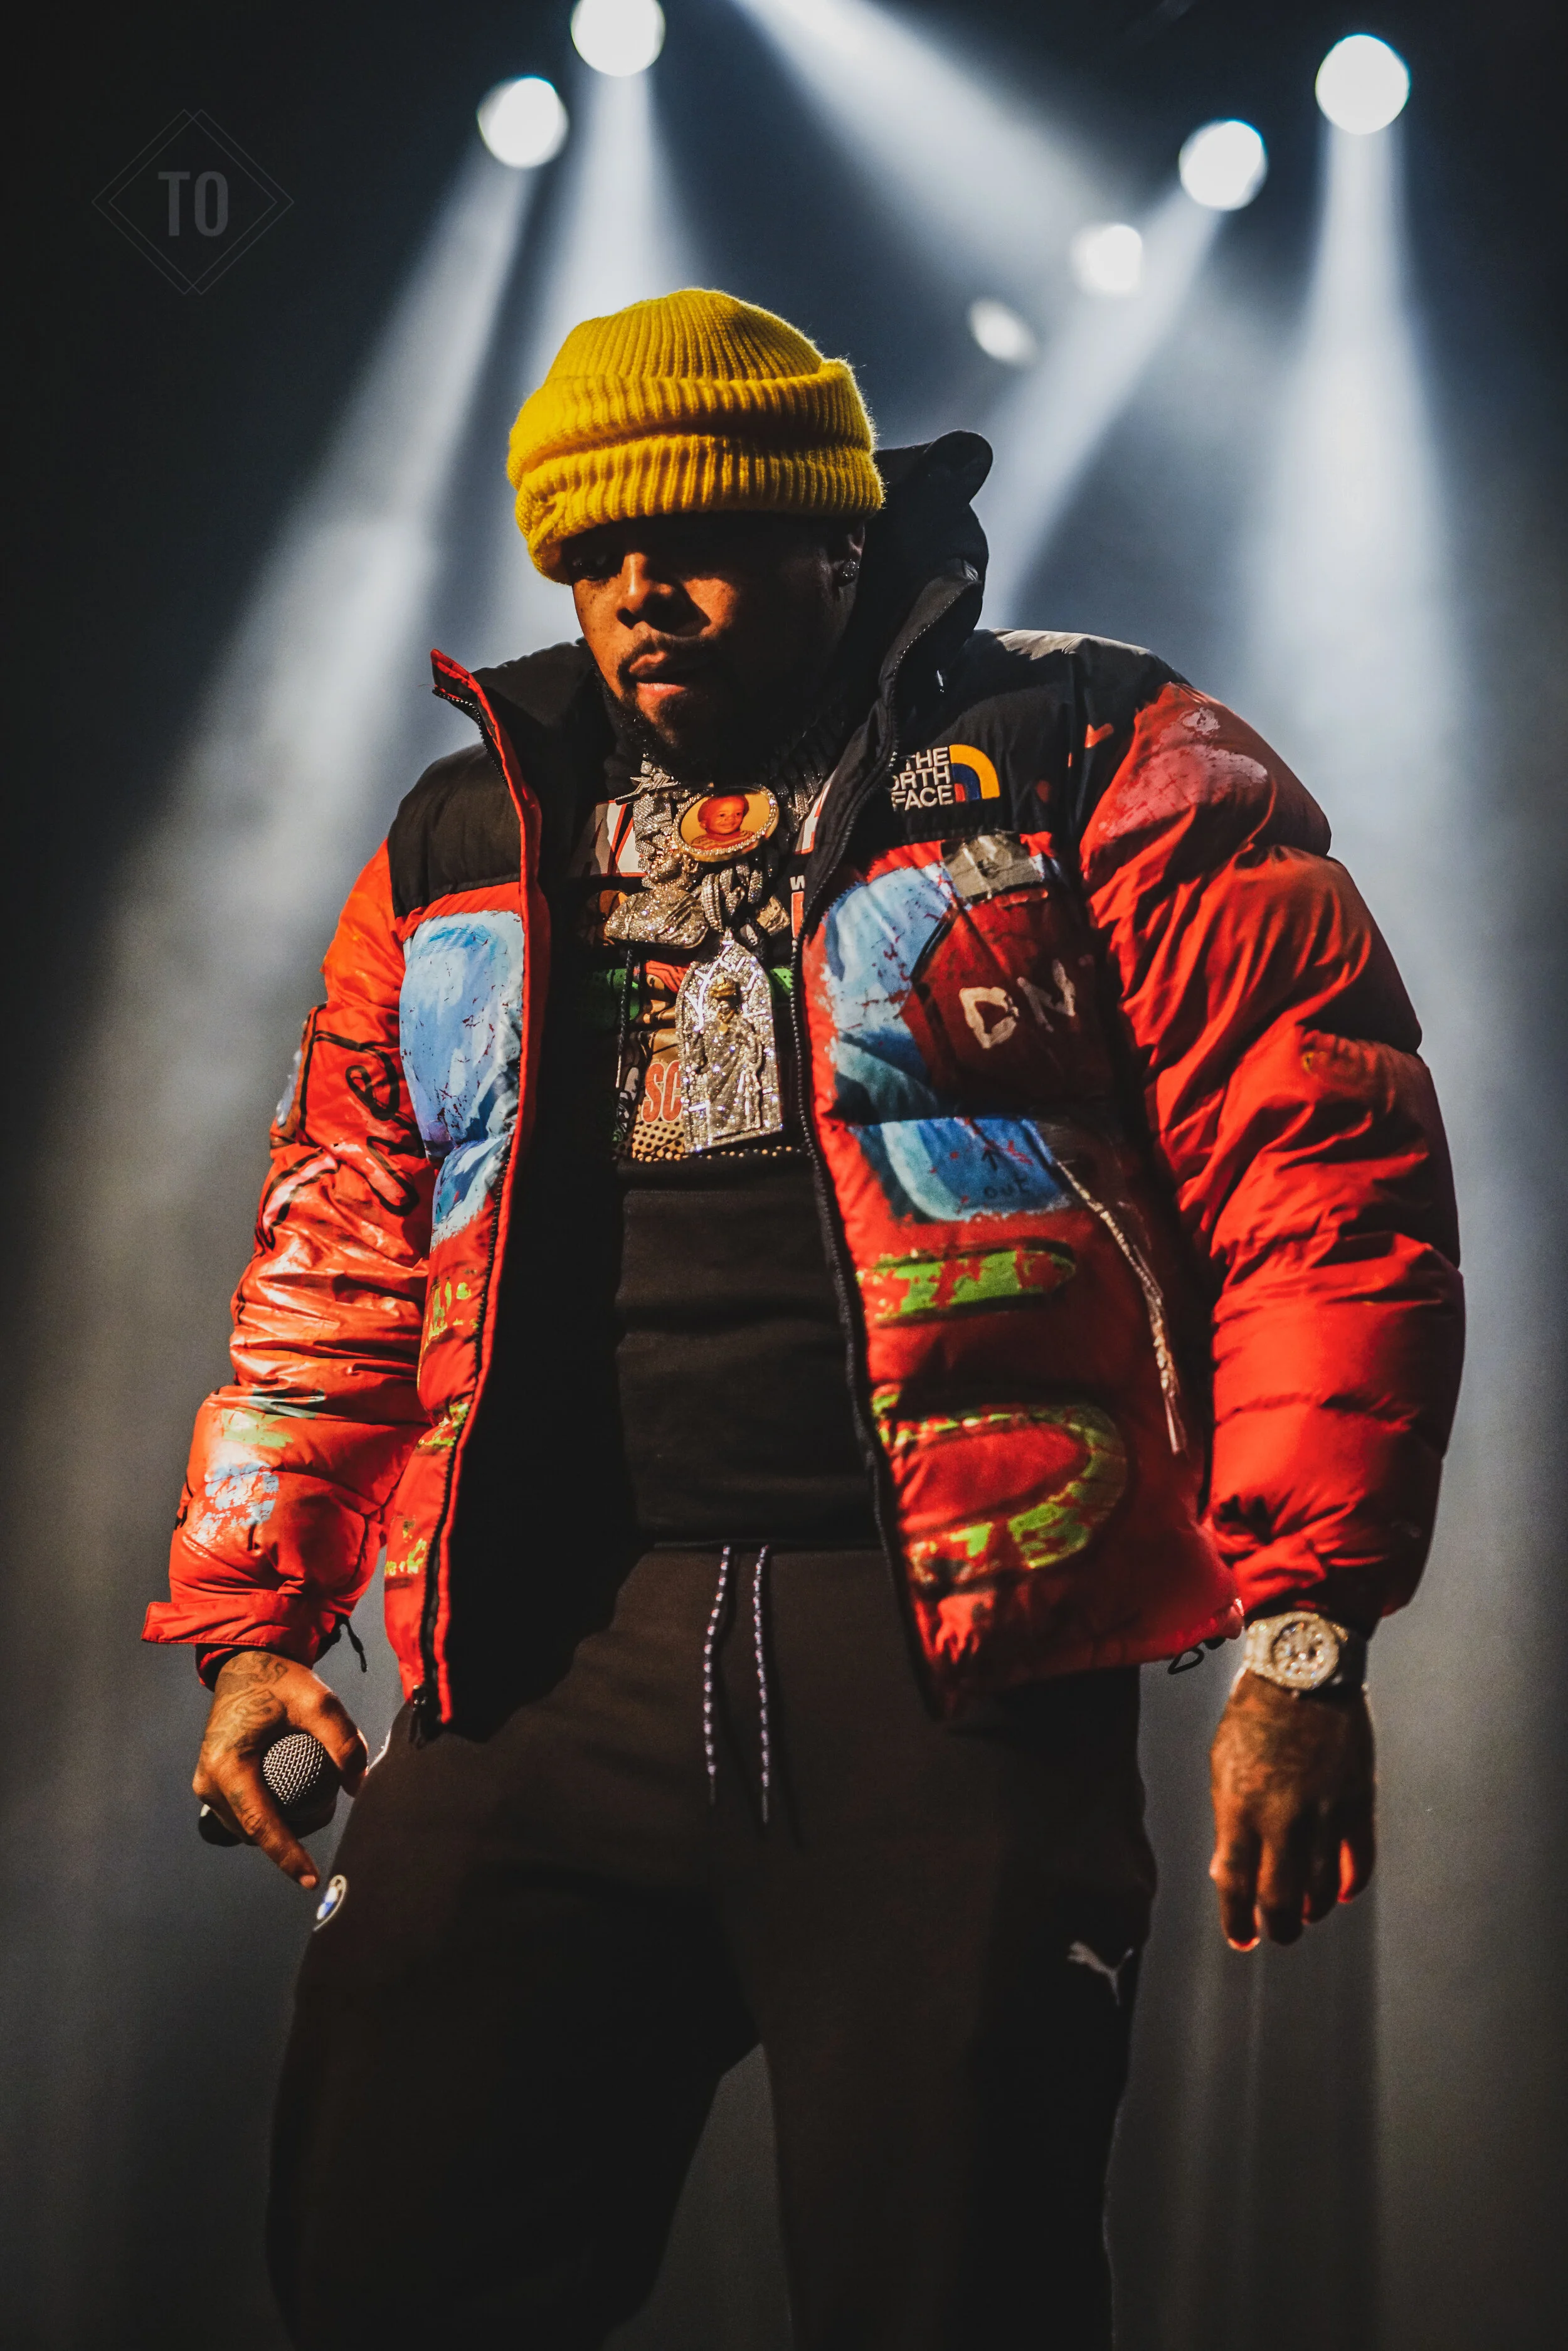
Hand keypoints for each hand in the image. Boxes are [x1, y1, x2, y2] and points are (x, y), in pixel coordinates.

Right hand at [193, 1653, 368, 1890]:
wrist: (246, 1664)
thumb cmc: (279, 1680)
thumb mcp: (319, 1702)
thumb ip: (343, 1742)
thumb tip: (359, 1787)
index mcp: (228, 1764)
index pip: (261, 1824)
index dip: (288, 1855)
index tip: (311, 1880)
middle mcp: (208, 1781)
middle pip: (254, 1832)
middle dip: (291, 1839)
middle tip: (329, 1813)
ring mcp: (205, 1784)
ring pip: (245, 1828)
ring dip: (279, 1830)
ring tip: (314, 1807)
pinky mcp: (210, 1782)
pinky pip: (240, 1815)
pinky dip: (266, 1817)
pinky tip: (292, 1805)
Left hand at [1208, 1670, 1374, 1948]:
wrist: (1302, 1671)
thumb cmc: (1253, 1717)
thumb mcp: (1223, 1766)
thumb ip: (1229, 1822)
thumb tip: (1229, 1875)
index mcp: (1240, 1808)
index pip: (1237, 1884)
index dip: (1238, 1920)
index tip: (1241, 1938)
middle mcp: (1284, 1818)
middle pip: (1281, 1900)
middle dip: (1278, 1927)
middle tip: (1277, 1934)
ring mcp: (1326, 1812)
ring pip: (1322, 1889)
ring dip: (1313, 1909)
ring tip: (1305, 1913)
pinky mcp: (1359, 1801)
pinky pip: (1360, 1861)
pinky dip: (1351, 1884)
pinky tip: (1340, 1892)